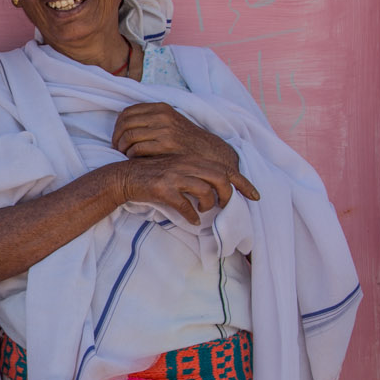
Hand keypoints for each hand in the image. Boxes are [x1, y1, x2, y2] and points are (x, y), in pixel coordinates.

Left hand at [113, 102, 240, 169]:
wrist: (207, 152)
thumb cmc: (184, 139)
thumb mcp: (169, 121)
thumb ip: (149, 119)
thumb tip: (122, 123)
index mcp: (160, 108)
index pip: (127, 112)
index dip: (118, 125)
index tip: (117, 136)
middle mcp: (162, 116)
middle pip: (125, 123)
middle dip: (117, 137)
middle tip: (117, 147)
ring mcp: (164, 130)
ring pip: (129, 135)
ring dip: (122, 146)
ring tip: (124, 153)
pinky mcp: (166, 145)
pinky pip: (138, 148)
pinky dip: (131, 154)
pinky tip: (134, 158)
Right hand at [115, 155, 258, 224]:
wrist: (123, 177)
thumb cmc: (152, 176)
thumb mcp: (177, 169)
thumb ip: (196, 175)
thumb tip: (216, 191)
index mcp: (191, 159)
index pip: (226, 168)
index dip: (244, 183)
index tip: (256, 196)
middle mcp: (185, 165)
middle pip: (220, 178)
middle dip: (227, 195)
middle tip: (223, 205)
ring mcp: (174, 176)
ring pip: (205, 191)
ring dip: (208, 204)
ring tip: (204, 210)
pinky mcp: (162, 188)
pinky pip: (185, 205)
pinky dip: (191, 215)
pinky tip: (191, 219)